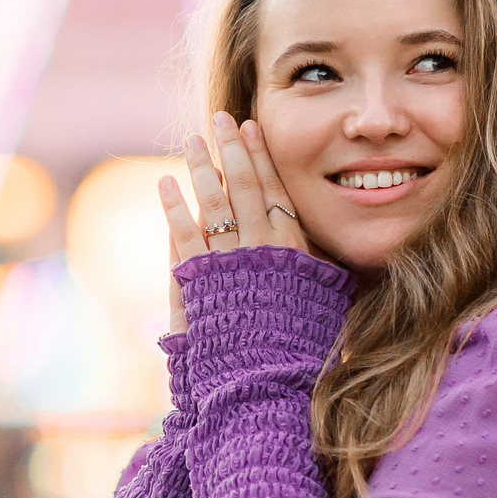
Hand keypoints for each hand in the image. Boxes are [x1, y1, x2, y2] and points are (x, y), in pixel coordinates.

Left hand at [159, 112, 311, 329]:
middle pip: (245, 187)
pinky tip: (165, 183)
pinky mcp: (200, 280)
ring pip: (214, 204)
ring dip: (201, 169)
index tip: (252, 128)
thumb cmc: (302, 347)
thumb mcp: (323, 303)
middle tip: (221, 118)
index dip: (262, 157)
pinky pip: (184, 235)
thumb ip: (321, 273)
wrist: (270, 378)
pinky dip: (174, 207)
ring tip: (191, 140)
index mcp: (294, 250)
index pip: (277, 190)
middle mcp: (262, 248)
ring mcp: (229, 262)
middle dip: (232, 148)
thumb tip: (331, 253)